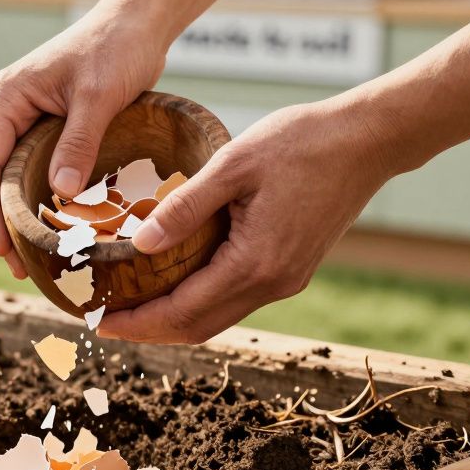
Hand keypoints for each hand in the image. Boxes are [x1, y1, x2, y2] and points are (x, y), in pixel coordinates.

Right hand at [0, 8, 165, 278]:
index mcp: (6, 99)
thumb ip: (79, 143)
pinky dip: (38, 196)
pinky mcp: (44, 123)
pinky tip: (52, 224)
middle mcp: (5, 108)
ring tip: (32, 255)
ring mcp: (23, 116)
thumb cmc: (116, 47)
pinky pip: (32, 166)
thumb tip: (61, 194)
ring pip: (11, 174)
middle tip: (18, 265)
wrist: (137, 21)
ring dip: (19, 213)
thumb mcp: (99, 97)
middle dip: (1, 221)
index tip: (3, 247)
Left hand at [97, 98, 399, 343]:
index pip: (184, 311)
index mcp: (256, 263)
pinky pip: (236, 298)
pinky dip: (199, 300)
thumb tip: (139, 244)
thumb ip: (185, 207)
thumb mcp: (234, 164)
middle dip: (150, 330)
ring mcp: (286, 279)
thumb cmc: (302, 142)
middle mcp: (274, 283)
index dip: (139, 322)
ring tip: (131, 304)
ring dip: (174, 318)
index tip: (99, 322)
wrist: (370, 139)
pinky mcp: (292, 268)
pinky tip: (173, 281)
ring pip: (218, 317)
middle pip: (199, 327)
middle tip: (104, 319)